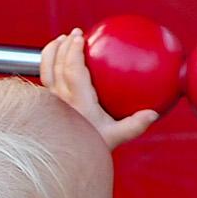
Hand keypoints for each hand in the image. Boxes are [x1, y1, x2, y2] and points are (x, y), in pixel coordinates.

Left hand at [41, 28, 159, 148]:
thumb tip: (154, 114)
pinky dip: (48, 66)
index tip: (80, 36)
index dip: (73, 50)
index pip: (71, 69)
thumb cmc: (91, 149)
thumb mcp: (115, 138)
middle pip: (55, 65)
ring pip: (44, 71)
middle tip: (74, 34)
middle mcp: (58, 100)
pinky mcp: (43, 107)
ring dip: (51, 53)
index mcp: (76, 102)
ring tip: (60, 41)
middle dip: (63, 45)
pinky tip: (56, 62)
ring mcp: (49, 103)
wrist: (65, 163)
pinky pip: (44, 81)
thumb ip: (134, 126)